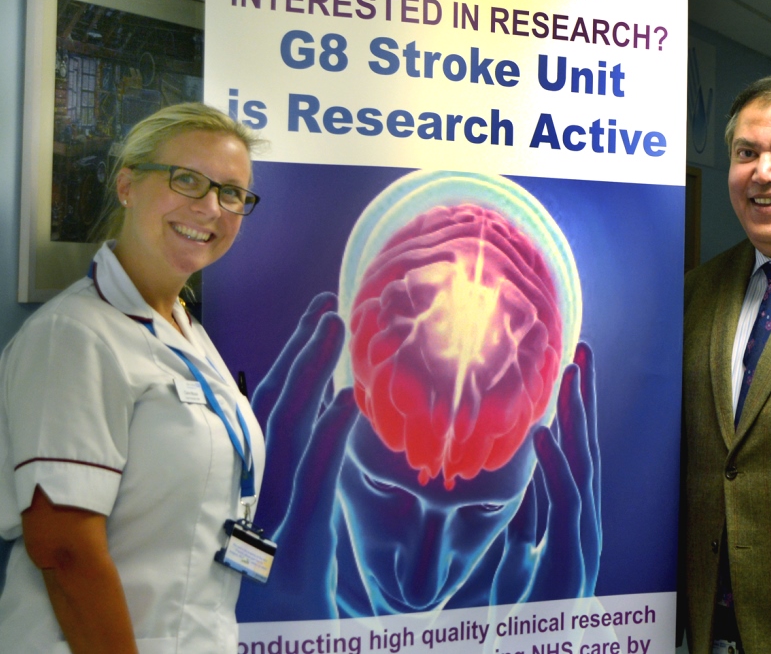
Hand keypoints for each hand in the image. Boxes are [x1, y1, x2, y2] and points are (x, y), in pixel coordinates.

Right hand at [237, 293, 359, 620]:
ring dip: (311, 375)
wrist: (296, 638)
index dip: (297, 361)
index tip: (322, 318)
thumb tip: (345, 402)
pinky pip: (312, 479)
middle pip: (278, 410)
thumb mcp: (309, 515)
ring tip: (335, 328)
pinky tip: (349, 401)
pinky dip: (328, 437)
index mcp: (267, 483)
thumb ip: (320, 460)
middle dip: (302, 354)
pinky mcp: (297, 540)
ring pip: (288, 433)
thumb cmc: (305, 586)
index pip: (277, 411)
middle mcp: (263, 492)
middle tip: (330, 307)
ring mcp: (274, 514)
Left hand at [491, 342, 601, 603]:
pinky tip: (541, 433)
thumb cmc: (532, 614)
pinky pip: (565, 500)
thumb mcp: (517, 558)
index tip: (568, 369)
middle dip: (585, 399)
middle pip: (585, 448)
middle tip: (583, 349)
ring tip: (570, 375)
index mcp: (571, 516)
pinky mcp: (572, 554)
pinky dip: (554, 464)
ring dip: (576, 418)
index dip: (573, 411)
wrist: (551, 646)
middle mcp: (583, 520)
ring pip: (582, 465)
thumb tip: (509, 490)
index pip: (574, 452)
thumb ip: (521, 523)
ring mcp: (583, 535)